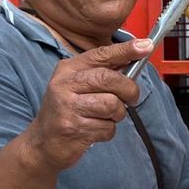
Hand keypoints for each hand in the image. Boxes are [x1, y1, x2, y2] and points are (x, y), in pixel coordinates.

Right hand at [24, 39, 152, 170]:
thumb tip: (134, 60)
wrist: (43, 142)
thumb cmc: (67, 110)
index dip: (125, 50)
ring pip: (112, 105)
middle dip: (128, 89)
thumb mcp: (77, 85)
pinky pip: (108, 128)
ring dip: (117, 114)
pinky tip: (95, 130)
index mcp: (68, 70)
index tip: (145, 45)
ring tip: (106, 116)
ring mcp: (68, 107)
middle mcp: (65, 85)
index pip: (101, 54)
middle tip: (131, 97)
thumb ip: (102, 72)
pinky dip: (108, 131)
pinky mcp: (73, 129)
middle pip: (109, 79)